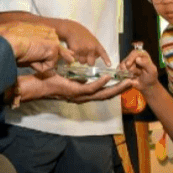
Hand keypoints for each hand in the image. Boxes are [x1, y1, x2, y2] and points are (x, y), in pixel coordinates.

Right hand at [0, 21, 73, 71]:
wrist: (6, 41)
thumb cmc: (5, 41)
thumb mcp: (19, 42)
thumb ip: (30, 46)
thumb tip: (32, 56)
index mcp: (40, 27)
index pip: (52, 40)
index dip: (54, 51)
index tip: (65, 56)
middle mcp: (49, 31)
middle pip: (58, 50)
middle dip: (53, 58)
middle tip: (46, 59)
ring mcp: (53, 39)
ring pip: (51, 60)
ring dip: (39, 63)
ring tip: (27, 57)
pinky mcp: (53, 48)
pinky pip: (48, 66)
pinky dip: (38, 67)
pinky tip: (30, 60)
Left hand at [16, 72, 135, 103]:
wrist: (39, 85)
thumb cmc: (52, 80)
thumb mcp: (69, 77)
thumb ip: (79, 77)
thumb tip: (86, 74)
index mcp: (83, 93)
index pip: (103, 92)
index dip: (115, 88)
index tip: (125, 83)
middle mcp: (84, 97)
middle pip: (106, 95)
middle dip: (120, 90)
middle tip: (133, 84)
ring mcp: (80, 96)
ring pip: (102, 94)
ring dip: (115, 88)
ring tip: (126, 82)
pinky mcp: (75, 92)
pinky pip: (90, 89)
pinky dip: (100, 83)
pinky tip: (108, 78)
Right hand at [58, 20, 110, 65]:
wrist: (72, 29)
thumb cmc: (82, 34)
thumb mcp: (92, 40)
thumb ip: (95, 48)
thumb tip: (96, 57)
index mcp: (96, 45)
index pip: (103, 53)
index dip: (106, 60)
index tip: (109, 65)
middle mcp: (91, 48)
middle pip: (91, 63)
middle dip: (88, 61)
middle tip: (85, 56)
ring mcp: (83, 50)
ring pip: (82, 62)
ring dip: (80, 59)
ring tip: (78, 51)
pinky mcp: (75, 51)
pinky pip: (75, 59)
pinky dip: (73, 57)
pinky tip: (73, 51)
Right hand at [118, 49, 157, 91]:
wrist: (146, 85)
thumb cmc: (150, 77)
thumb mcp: (152, 71)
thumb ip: (146, 64)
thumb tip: (137, 59)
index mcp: (143, 54)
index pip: (134, 53)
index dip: (130, 58)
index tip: (128, 64)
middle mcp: (135, 56)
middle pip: (127, 59)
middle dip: (130, 68)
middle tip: (138, 73)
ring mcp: (128, 62)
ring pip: (122, 65)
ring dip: (127, 72)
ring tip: (134, 75)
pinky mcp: (124, 67)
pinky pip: (119, 70)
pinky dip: (123, 74)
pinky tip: (129, 77)